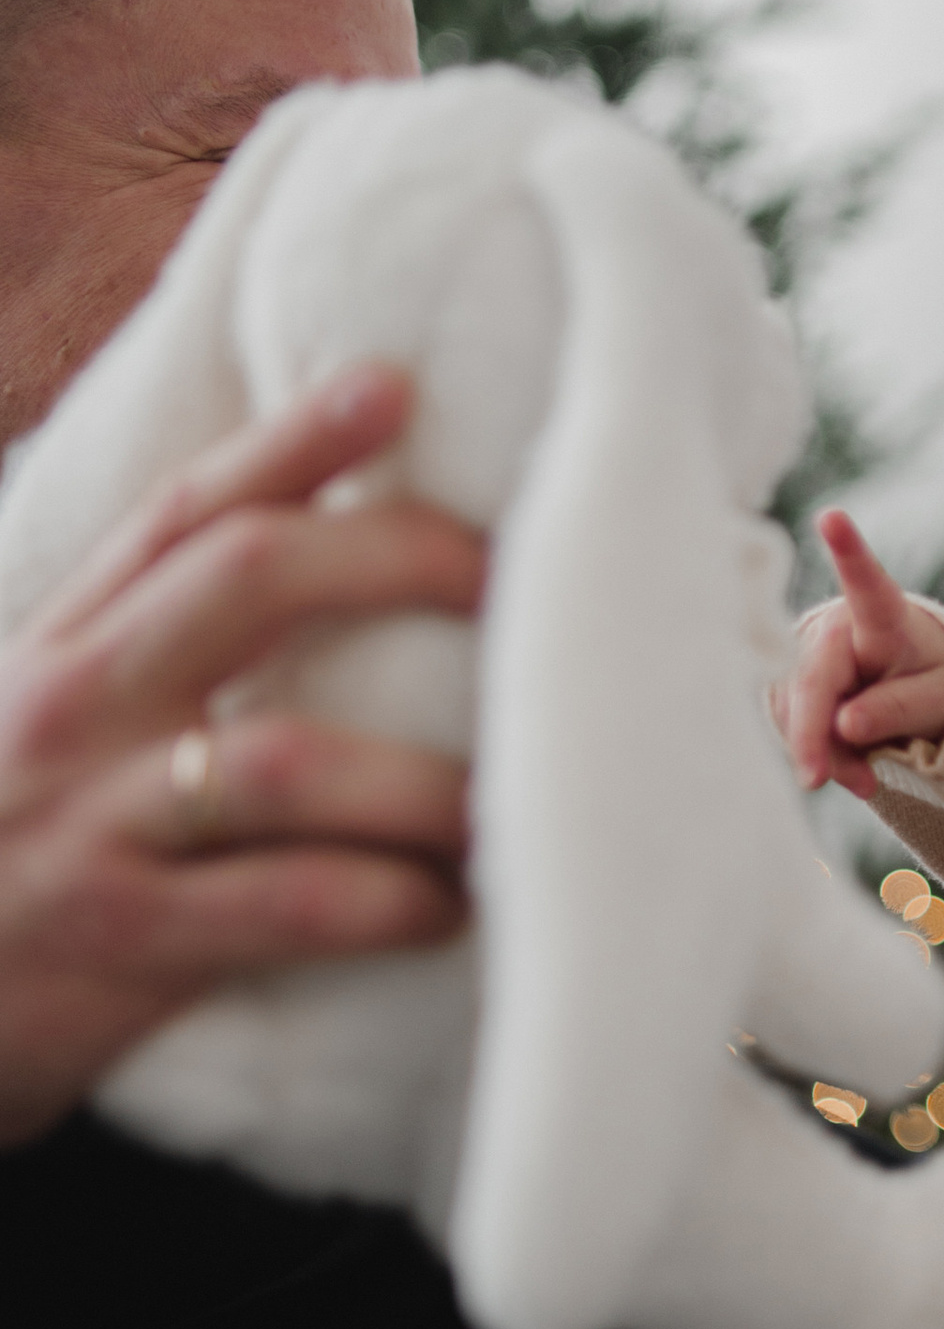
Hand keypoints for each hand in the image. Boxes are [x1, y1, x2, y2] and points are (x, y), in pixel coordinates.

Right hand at [0, 362, 485, 1149]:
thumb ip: (146, 663)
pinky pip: (282, 905)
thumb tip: (312, 592)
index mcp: (57, 647)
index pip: (180, 511)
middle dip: (395, 558)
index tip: (393, 386)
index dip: (291, 441)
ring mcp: (88, 822)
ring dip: (421, 778)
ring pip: (284, 757)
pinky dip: (385, 900)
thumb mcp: (38, 738)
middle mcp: (68, 709)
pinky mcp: (114, 942)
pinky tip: (445, 907)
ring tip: (510, 797)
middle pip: (243, 578)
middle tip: (511, 582)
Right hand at [776, 511, 943, 798]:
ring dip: (824, 753)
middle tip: (816, 782)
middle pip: (812, 677)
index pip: (867, 583)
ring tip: (866, 780)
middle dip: (812, 734)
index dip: (849, 550)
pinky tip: (843, 768)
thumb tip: (847, 723)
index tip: (833, 517)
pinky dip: (815, 753)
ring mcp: (806, 650)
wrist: (914, 683)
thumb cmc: (934, 679)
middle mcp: (837, 624)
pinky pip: (790, 723)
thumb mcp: (941, 700)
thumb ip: (901, 709)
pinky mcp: (787, 678)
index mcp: (886, 615)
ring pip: (795, 710)